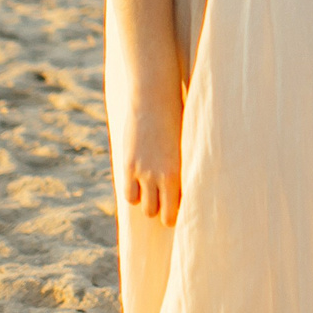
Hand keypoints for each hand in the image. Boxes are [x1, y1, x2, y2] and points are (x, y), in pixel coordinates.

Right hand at [116, 79, 184, 226]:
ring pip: (145, 207)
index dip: (177, 213)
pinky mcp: (129, 166)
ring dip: (148, 203)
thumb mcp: (183, 147)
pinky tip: (140, 186)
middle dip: (162, 210)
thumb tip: (183, 185)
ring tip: (153, 194)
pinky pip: (129, 195)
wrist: (154, 99)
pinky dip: (134, 195)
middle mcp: (161, 177)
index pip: (177, 209)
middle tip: (165, 204)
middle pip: (159, 212)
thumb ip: (181, 168)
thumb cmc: (177, 119)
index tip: (179, 211)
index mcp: (179, 172)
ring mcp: (143, 173)